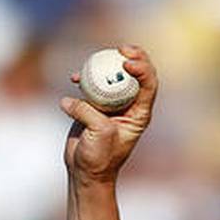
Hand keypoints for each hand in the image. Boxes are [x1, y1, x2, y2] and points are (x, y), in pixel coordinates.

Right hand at [60, 44, 158, 183]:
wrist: (85, 171)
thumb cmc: (99, 158)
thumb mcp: (99, 134)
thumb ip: (89, 113)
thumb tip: (71, 99)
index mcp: (140, 114)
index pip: (148, 85)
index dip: (143, 68)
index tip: (127, 62)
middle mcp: (128, 106)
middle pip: (136, 74)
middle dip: (133, 56)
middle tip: (121, 48)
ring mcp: (111, 104)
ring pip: (112, 76)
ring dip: (105, 64)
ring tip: (95, 58)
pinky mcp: (93, 105)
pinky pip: (90, 85)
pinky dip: (83, 78)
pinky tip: (74, 78)